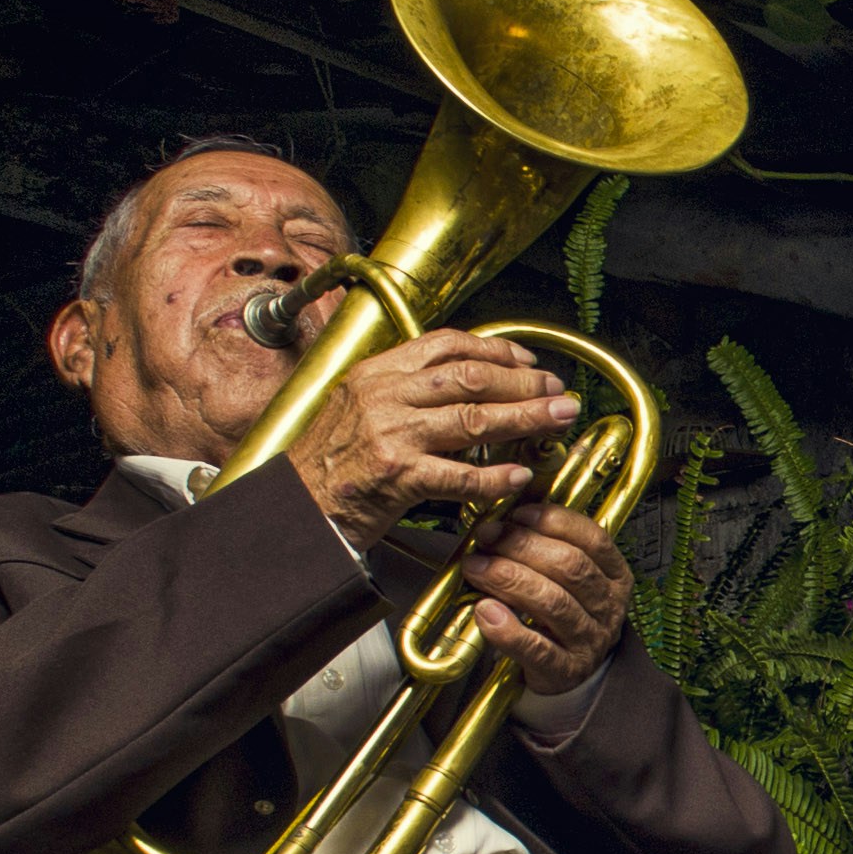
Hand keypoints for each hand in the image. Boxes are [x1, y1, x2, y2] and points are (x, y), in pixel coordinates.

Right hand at [278, 329, 576, 545]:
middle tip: (558, 391)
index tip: (528, 363)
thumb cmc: (330, 463)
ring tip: (558, 418)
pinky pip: (460, 475)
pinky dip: (494, 476)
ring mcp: (391, 435)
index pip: (447, 344)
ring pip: (473, 418)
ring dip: (525, 418)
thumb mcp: (358, 406)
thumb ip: (404, 389)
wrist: (294, 508)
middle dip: (523, 383)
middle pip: (470, 377)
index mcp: (376, 372)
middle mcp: (384, 396)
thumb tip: (465, 380)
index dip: (496, 351)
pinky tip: (520, 475)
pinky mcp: (397, 477)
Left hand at [456, 497, 629, 698]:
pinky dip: (507, 629)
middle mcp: (608, 607)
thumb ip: (545, 548)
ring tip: (475, 567)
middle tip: (487, 536)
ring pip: (553, 603)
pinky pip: (536, 648)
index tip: (518, 513)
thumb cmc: (560, 617)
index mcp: (615, 576)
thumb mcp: (566, 579)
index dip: (554, 521)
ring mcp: (589, 641)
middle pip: (570, 567)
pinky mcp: (565, 671)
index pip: (593, 539)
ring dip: (509, 579)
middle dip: (522, 546)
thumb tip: (505, 516)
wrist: (567, 675)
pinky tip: (483, 611)